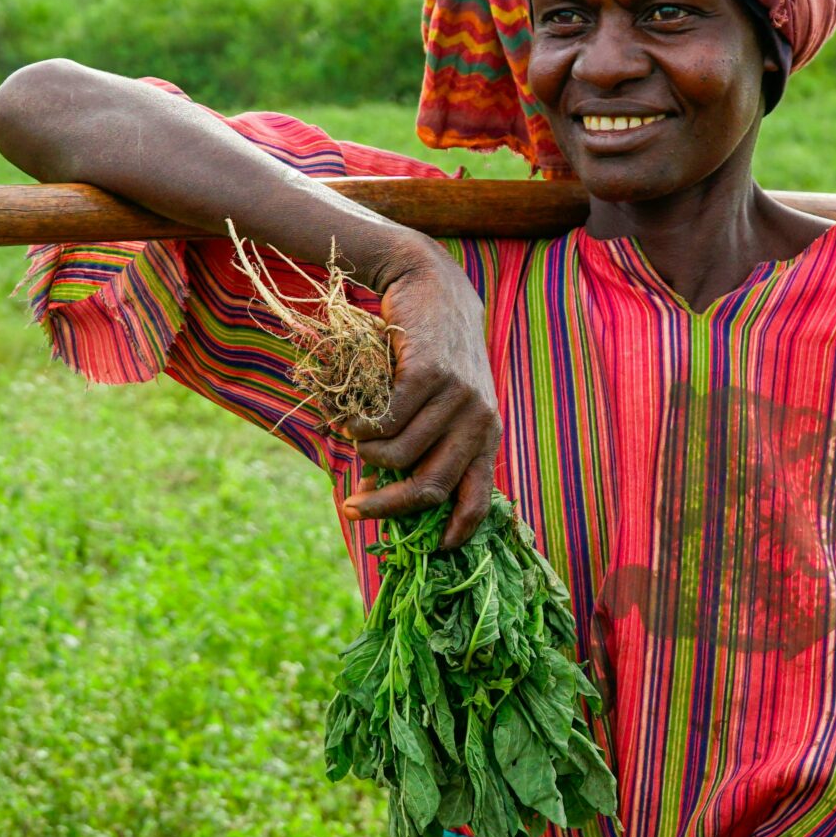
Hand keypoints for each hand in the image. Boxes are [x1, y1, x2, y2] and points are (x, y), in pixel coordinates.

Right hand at [339, 248, 499, 549]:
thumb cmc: (431, 351)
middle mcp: (478, 418)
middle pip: (429, 486)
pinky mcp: (429, 374)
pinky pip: (385, 423)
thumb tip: (385, 492)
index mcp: (487, 433)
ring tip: (350, 438)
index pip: (480, 497)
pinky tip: (349, 419)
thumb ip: (427, 442)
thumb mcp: (444, 399)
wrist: (429, 284)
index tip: (435, 552)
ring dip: (366, 456)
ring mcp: (456, 396)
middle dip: (386, 506)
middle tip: (351, 508)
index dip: (458, 530)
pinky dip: (360, 430)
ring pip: (398, 455)